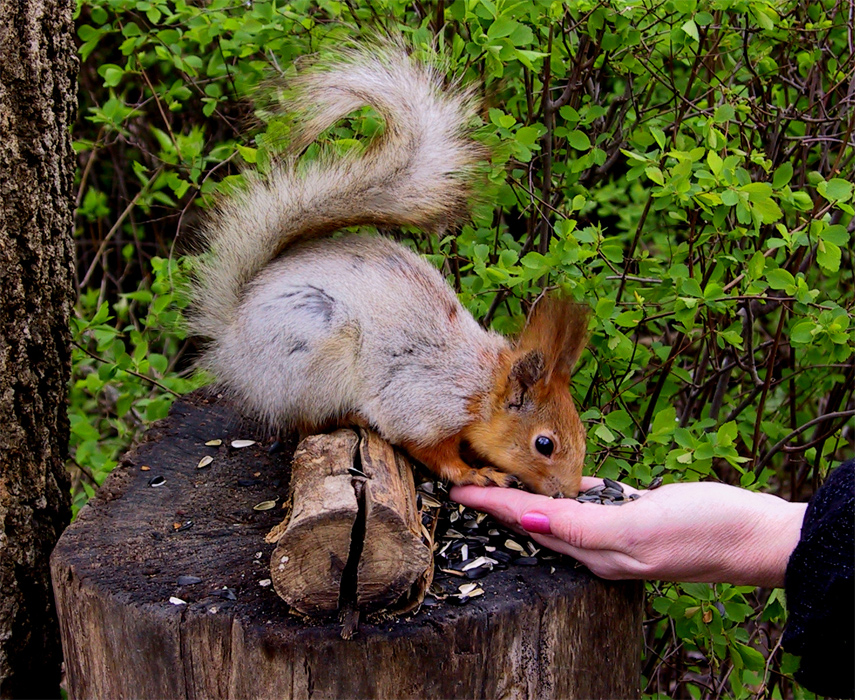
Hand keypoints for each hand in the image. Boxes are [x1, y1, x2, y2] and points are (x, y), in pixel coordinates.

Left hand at [450, 477, 806, 587]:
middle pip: (535, 520)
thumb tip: (528, 521)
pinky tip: (554, 477)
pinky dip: (568, 487)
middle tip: (466, 481)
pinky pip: (591, 499)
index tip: (458, 491)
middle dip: (499, 502)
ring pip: (559, 510)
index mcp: (595, 551)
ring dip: (527, 494)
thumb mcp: (640, 529)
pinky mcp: (636, 512)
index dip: (493, 505)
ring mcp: (617, 529)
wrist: (757, 534)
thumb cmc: (704, 531)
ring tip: (497, 476)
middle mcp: (599, 544)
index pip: (530, 523)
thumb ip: (582, 527)